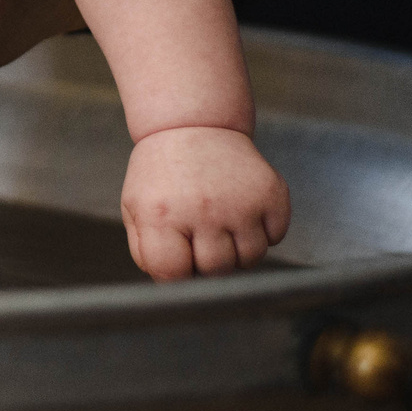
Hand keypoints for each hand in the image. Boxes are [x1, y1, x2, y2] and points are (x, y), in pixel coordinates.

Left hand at [120, 126, 291, 280]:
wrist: (193, 124)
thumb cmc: (162, 172)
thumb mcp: (135, 206)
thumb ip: (146, 251)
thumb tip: (169, 286)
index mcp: (161, 215)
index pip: (174, 275)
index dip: (177, 273)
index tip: (178, 258)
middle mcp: (202, 210)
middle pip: (216, 271)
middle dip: (207, 260)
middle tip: (200, 232)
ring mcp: (240, 203)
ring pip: (250, 259)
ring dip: (238, 249)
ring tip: (220, 219)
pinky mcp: (272, 195)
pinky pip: (276, 238)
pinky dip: (263, 231)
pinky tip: (242, 208)